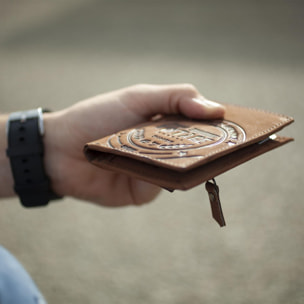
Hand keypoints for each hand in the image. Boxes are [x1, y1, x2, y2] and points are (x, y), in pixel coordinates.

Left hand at [43, 84, 224, 206]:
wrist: (59, 151)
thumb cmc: (97, 116)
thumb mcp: (137, 97)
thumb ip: (174, 98)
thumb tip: (216, 109)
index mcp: (166, 123)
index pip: (201, 123)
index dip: (220, 124)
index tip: (241, 124)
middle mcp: (166, 148)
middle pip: (198, 150)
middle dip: (213, 147)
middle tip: (232, 143)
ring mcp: (156, 171)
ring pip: (183, 171)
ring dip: (186, 162)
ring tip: (193, 153)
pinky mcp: (144, 192)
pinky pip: (162, 186)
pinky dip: (159, 177)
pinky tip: (151, 168)